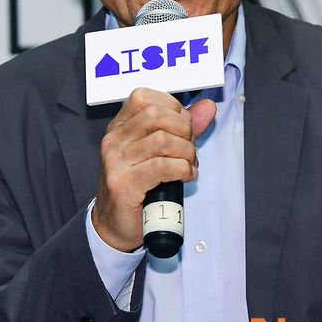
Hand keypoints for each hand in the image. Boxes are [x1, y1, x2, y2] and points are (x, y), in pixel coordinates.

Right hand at [91, 87, 215, 251]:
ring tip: (189, 164)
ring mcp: (116, 162)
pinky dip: (183, 169)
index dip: (171, 105)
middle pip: (157, 116)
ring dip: (186, 153)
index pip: (143, 97)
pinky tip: (185, 175)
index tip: (183, 123)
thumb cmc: (136, 187)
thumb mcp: (157, 151)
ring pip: (164, 141)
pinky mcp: (124, 183)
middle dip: (184, 130)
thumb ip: (183, 127)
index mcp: (119, 127)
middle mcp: (114, 141)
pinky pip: (163, 166)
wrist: (113, 225)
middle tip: (189, 147)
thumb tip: (207, 107)